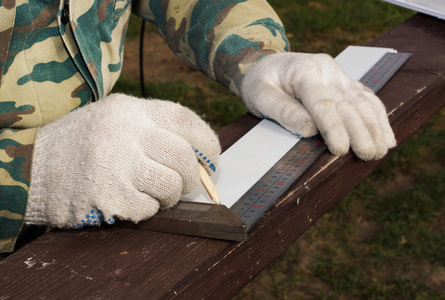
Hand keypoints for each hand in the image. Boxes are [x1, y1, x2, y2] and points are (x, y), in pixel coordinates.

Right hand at [26, 94, 219, 227]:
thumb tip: (197, 154)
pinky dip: (147, 209)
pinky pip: (148, 208)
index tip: (212, 159)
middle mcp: (125, 132)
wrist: (32, 166)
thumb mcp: (113, 119)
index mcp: (129, 109)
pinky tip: (130, 201)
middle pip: (183, 157)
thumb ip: (153, 129)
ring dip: (171, 197)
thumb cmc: (79, 144)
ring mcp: (116, 164)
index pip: (185, 120)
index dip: (207, 142)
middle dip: (192, 177)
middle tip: (186, 185)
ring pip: (171, 186)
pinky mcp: (109, 196)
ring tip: (156, 195)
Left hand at [241, 52, 395, 159]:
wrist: (268, 64)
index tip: (341, 149)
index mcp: (305, 70)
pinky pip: (367, 99)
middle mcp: (327, 70)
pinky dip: (378, 118)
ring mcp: (339, 75)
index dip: (334, 127)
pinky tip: (386, 136)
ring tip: (380, 151)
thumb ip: (283, 111)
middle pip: (349, 103)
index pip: (323, 102)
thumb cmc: (261, 82)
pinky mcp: (345, 83)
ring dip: (375, 127)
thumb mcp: (260, 95)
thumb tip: (310, 130)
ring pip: (364, 101)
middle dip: (360, 131)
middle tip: (367, 155)